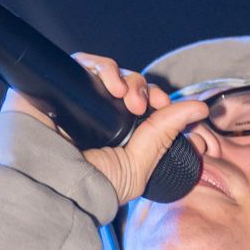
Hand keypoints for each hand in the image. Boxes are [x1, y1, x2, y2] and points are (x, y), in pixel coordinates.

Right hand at [2, 52, 208, 204]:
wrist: (50, 185)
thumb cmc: (89, 186)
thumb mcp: (139, 165)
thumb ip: (167, 133)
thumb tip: (199, 107)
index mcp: (117, 136)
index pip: (144, 108)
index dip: (160, 102)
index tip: (170, 110)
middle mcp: (97, 117)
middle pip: (130, 87)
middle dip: (146, 91)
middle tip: (148, 107)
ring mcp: (77, 101)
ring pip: (111, 73)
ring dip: (129, 80)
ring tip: (130, 99)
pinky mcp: (56, 85)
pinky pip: (84, 63)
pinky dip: (104, 68)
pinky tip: (114, 87)